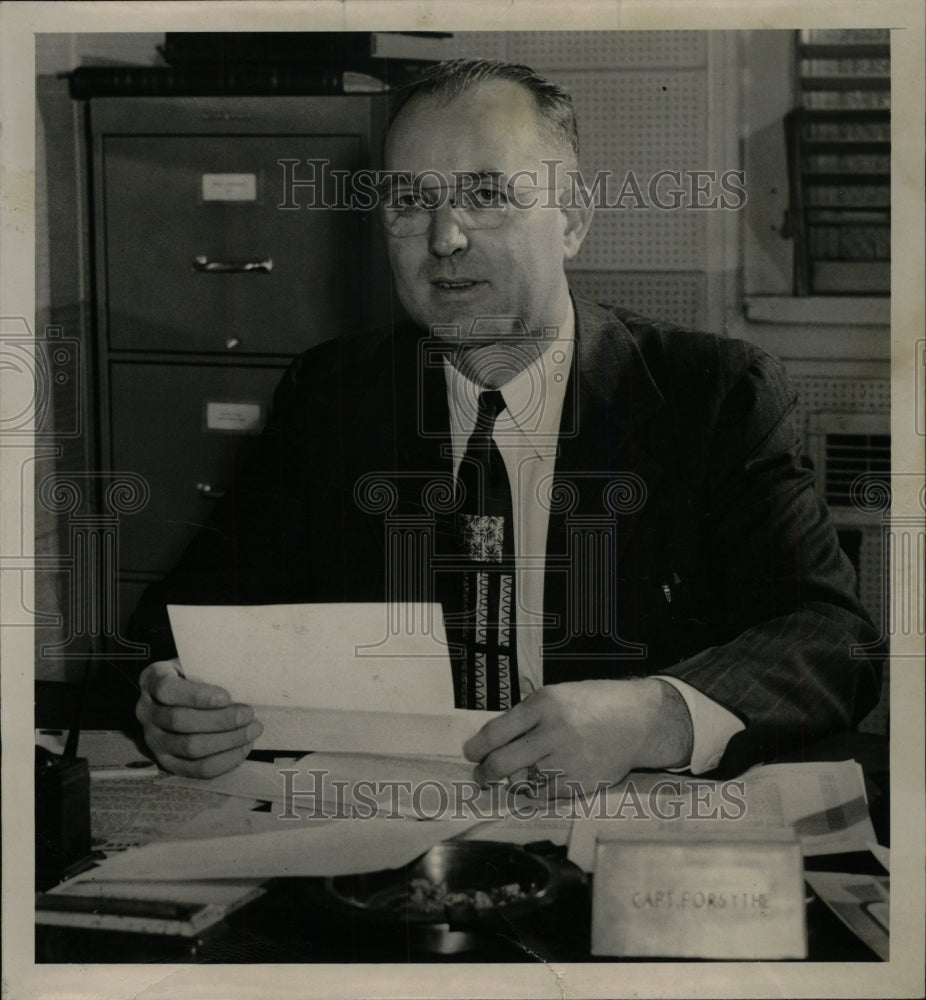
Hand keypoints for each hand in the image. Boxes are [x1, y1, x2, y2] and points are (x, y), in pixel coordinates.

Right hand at [135, 659, 261, 777]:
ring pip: (189, 747)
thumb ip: (211, 669)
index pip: (168, 689)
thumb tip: (244, 683)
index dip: (197, 695)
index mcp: (152, 680)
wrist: (179, 695)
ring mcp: (153, 739)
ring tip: (252, 731)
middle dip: (221, 720)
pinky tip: (242, 749)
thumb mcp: (197, 662)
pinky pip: (194, 769)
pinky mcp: (166, 761)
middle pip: (180, 721)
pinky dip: (223, 761)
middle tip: (249, 715)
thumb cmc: (194, 675)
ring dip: (227, 741)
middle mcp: (146, 711)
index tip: (227, 697)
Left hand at [463, 678, 692, 798]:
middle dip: (485, 773)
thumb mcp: (555, 695)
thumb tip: (491, 742)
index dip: (476, 747)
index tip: (470, 754)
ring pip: (522, 781)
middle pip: (502, 762)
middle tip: (481, 775)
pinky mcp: (580, 783)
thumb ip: (526, 717)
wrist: (638, 720)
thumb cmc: (593, 704)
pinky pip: (544, 794)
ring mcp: (568, 760)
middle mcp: (553, 732)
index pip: (496, 732)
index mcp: (543, 704)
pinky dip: (536, 790)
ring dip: (514, 781)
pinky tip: (539, 780)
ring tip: (517, 775)